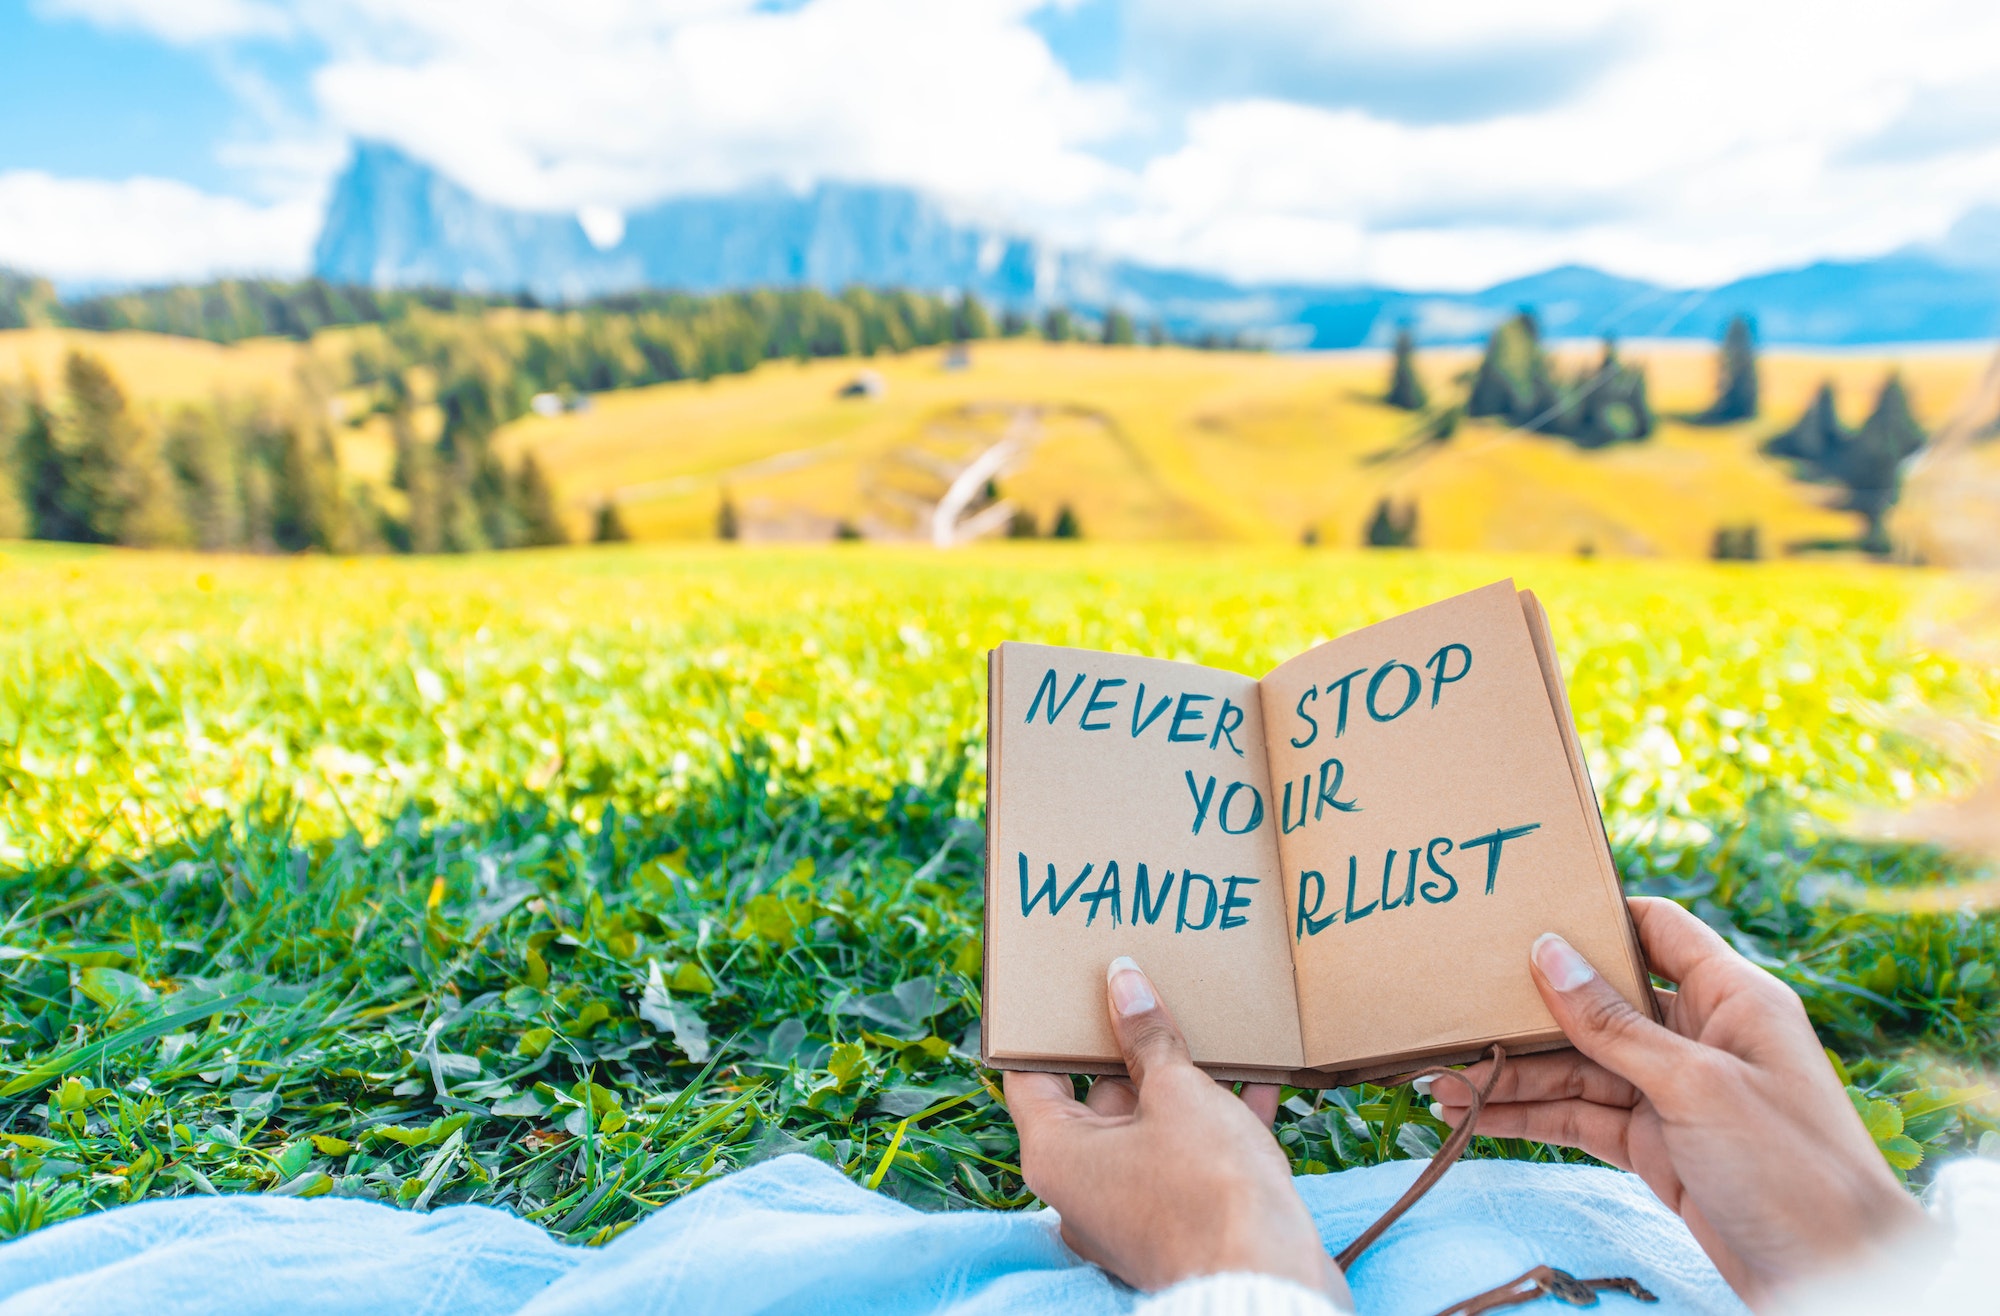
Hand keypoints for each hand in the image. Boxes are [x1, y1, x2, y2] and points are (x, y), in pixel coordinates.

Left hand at [1003, 956, 1348, 1304]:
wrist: (1266, 1280)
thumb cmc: (1207, 1188)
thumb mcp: (1178, 1094)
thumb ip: (1148, 1037)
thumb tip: (1123, 981)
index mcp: (1057, 1153)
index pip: (1030, 1077)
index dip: (1046, 1029)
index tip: (1066, 989)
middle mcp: (1081, 1186)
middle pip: (1095, 1099)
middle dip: (1128, 1048)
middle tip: (1147, 992)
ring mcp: (1128, 1209)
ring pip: (1149, 1127)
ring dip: (1182, 1081)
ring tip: (1207, 1024)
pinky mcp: (1176, 1223)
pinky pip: (1186, 1159)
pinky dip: (1216, 1120)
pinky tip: (1257, 1079)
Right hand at [1431, 897, 1924, 1309]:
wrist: (1837, 1278)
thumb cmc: (1793, 1169)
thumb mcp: (1696, 1086)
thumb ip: (1614, 1025)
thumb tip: (1548, 953)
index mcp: (1731, 996)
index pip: (1656, 929)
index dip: (1594, 917)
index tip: (1523, 911)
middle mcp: (1700, 1037)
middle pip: (1600, 1005)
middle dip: (1530, 1011)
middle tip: (1456, 1008)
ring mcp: (1675, 1094)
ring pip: (1579, 1068)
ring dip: (1514, 1074)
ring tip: (1440, 1078)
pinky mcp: (1657, 1147)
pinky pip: (1581, 1118)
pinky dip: (1530, 1117)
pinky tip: (1475, 1114)